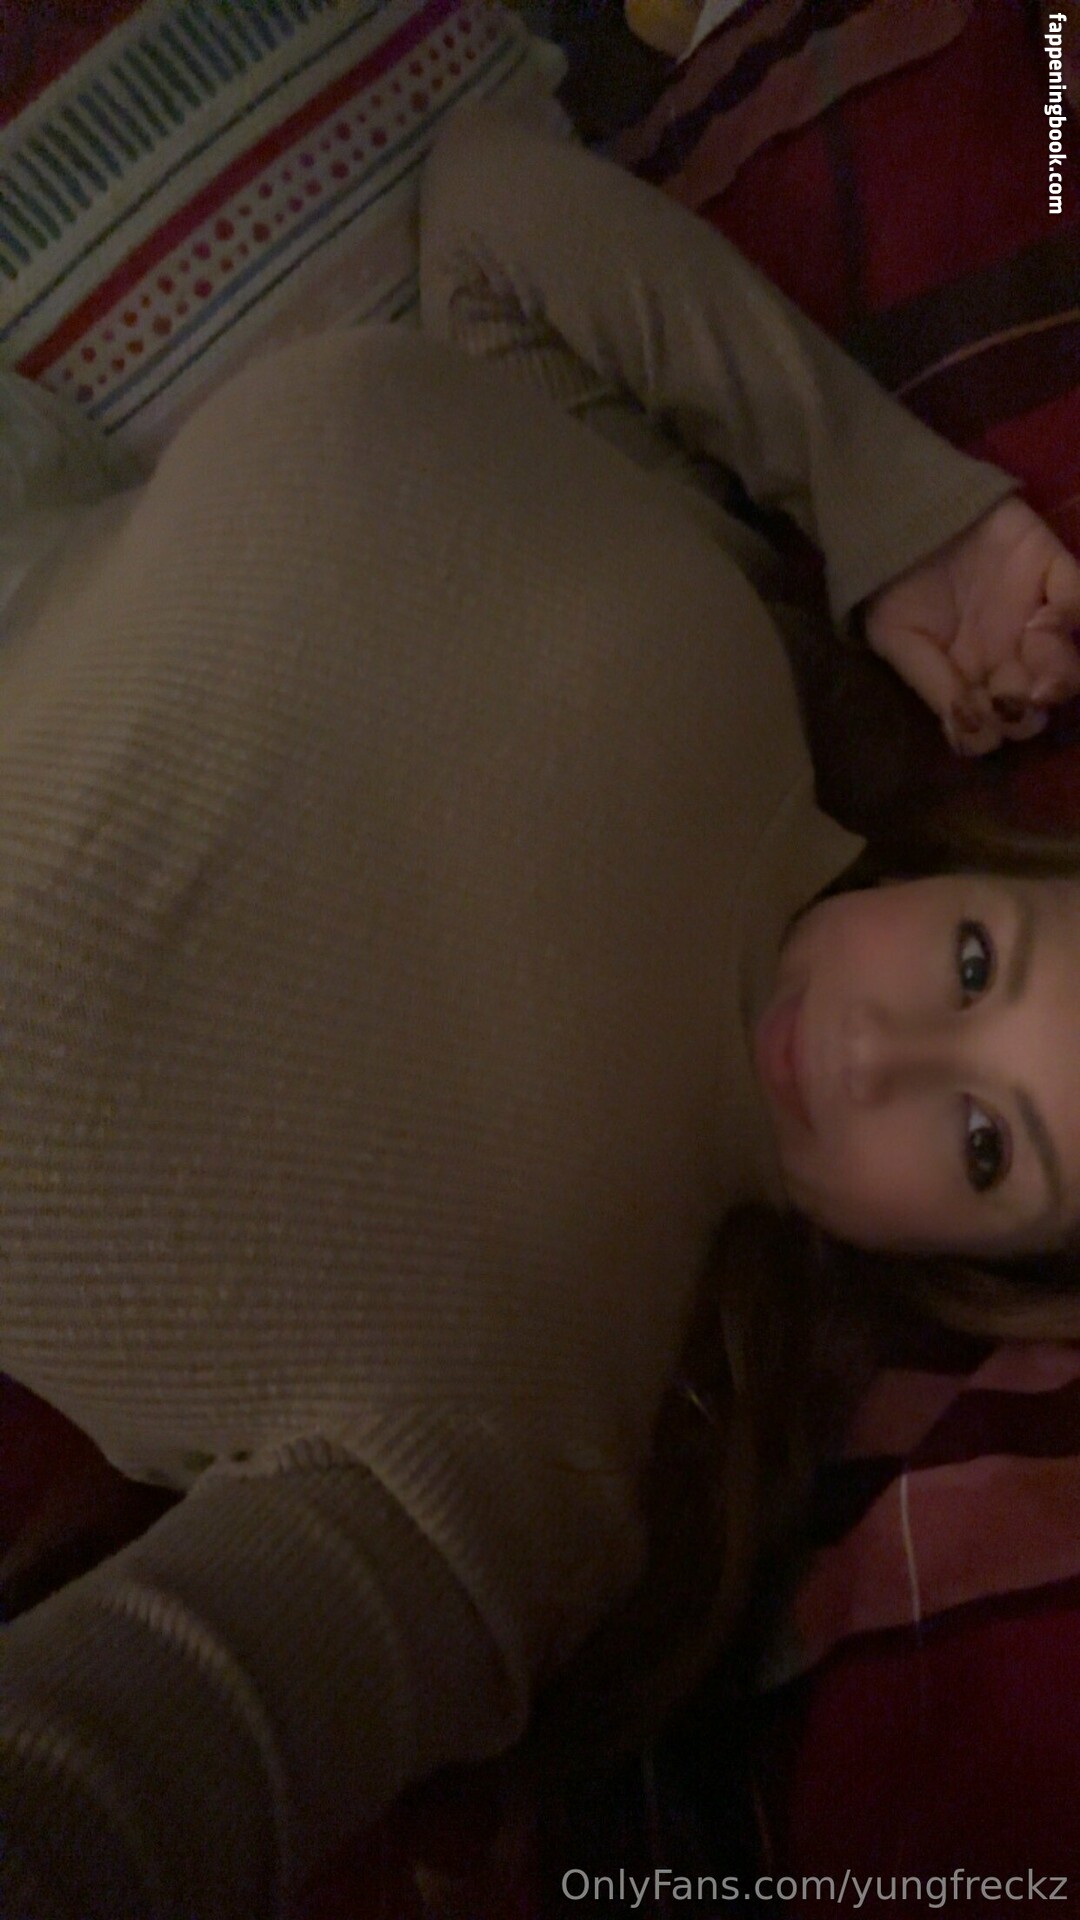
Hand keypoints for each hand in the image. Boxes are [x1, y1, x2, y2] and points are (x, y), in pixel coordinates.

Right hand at [863, 495, 1079, 754]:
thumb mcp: (897, 642)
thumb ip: (935, 687)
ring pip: (1070, 664)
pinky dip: (1070, 617)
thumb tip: (972, 734)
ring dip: (1059, 672)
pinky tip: (1041, 620)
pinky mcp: (1056, 572)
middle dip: (1032, 709)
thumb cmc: (894, 587)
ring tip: (1030, 645)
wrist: (901, 518)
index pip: (1001, 725)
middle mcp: (1012, 657)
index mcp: (973, 680)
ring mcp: (1038, 617)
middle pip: (1041, 701)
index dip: (999, 731)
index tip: (985, 719)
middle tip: (1014, 694)